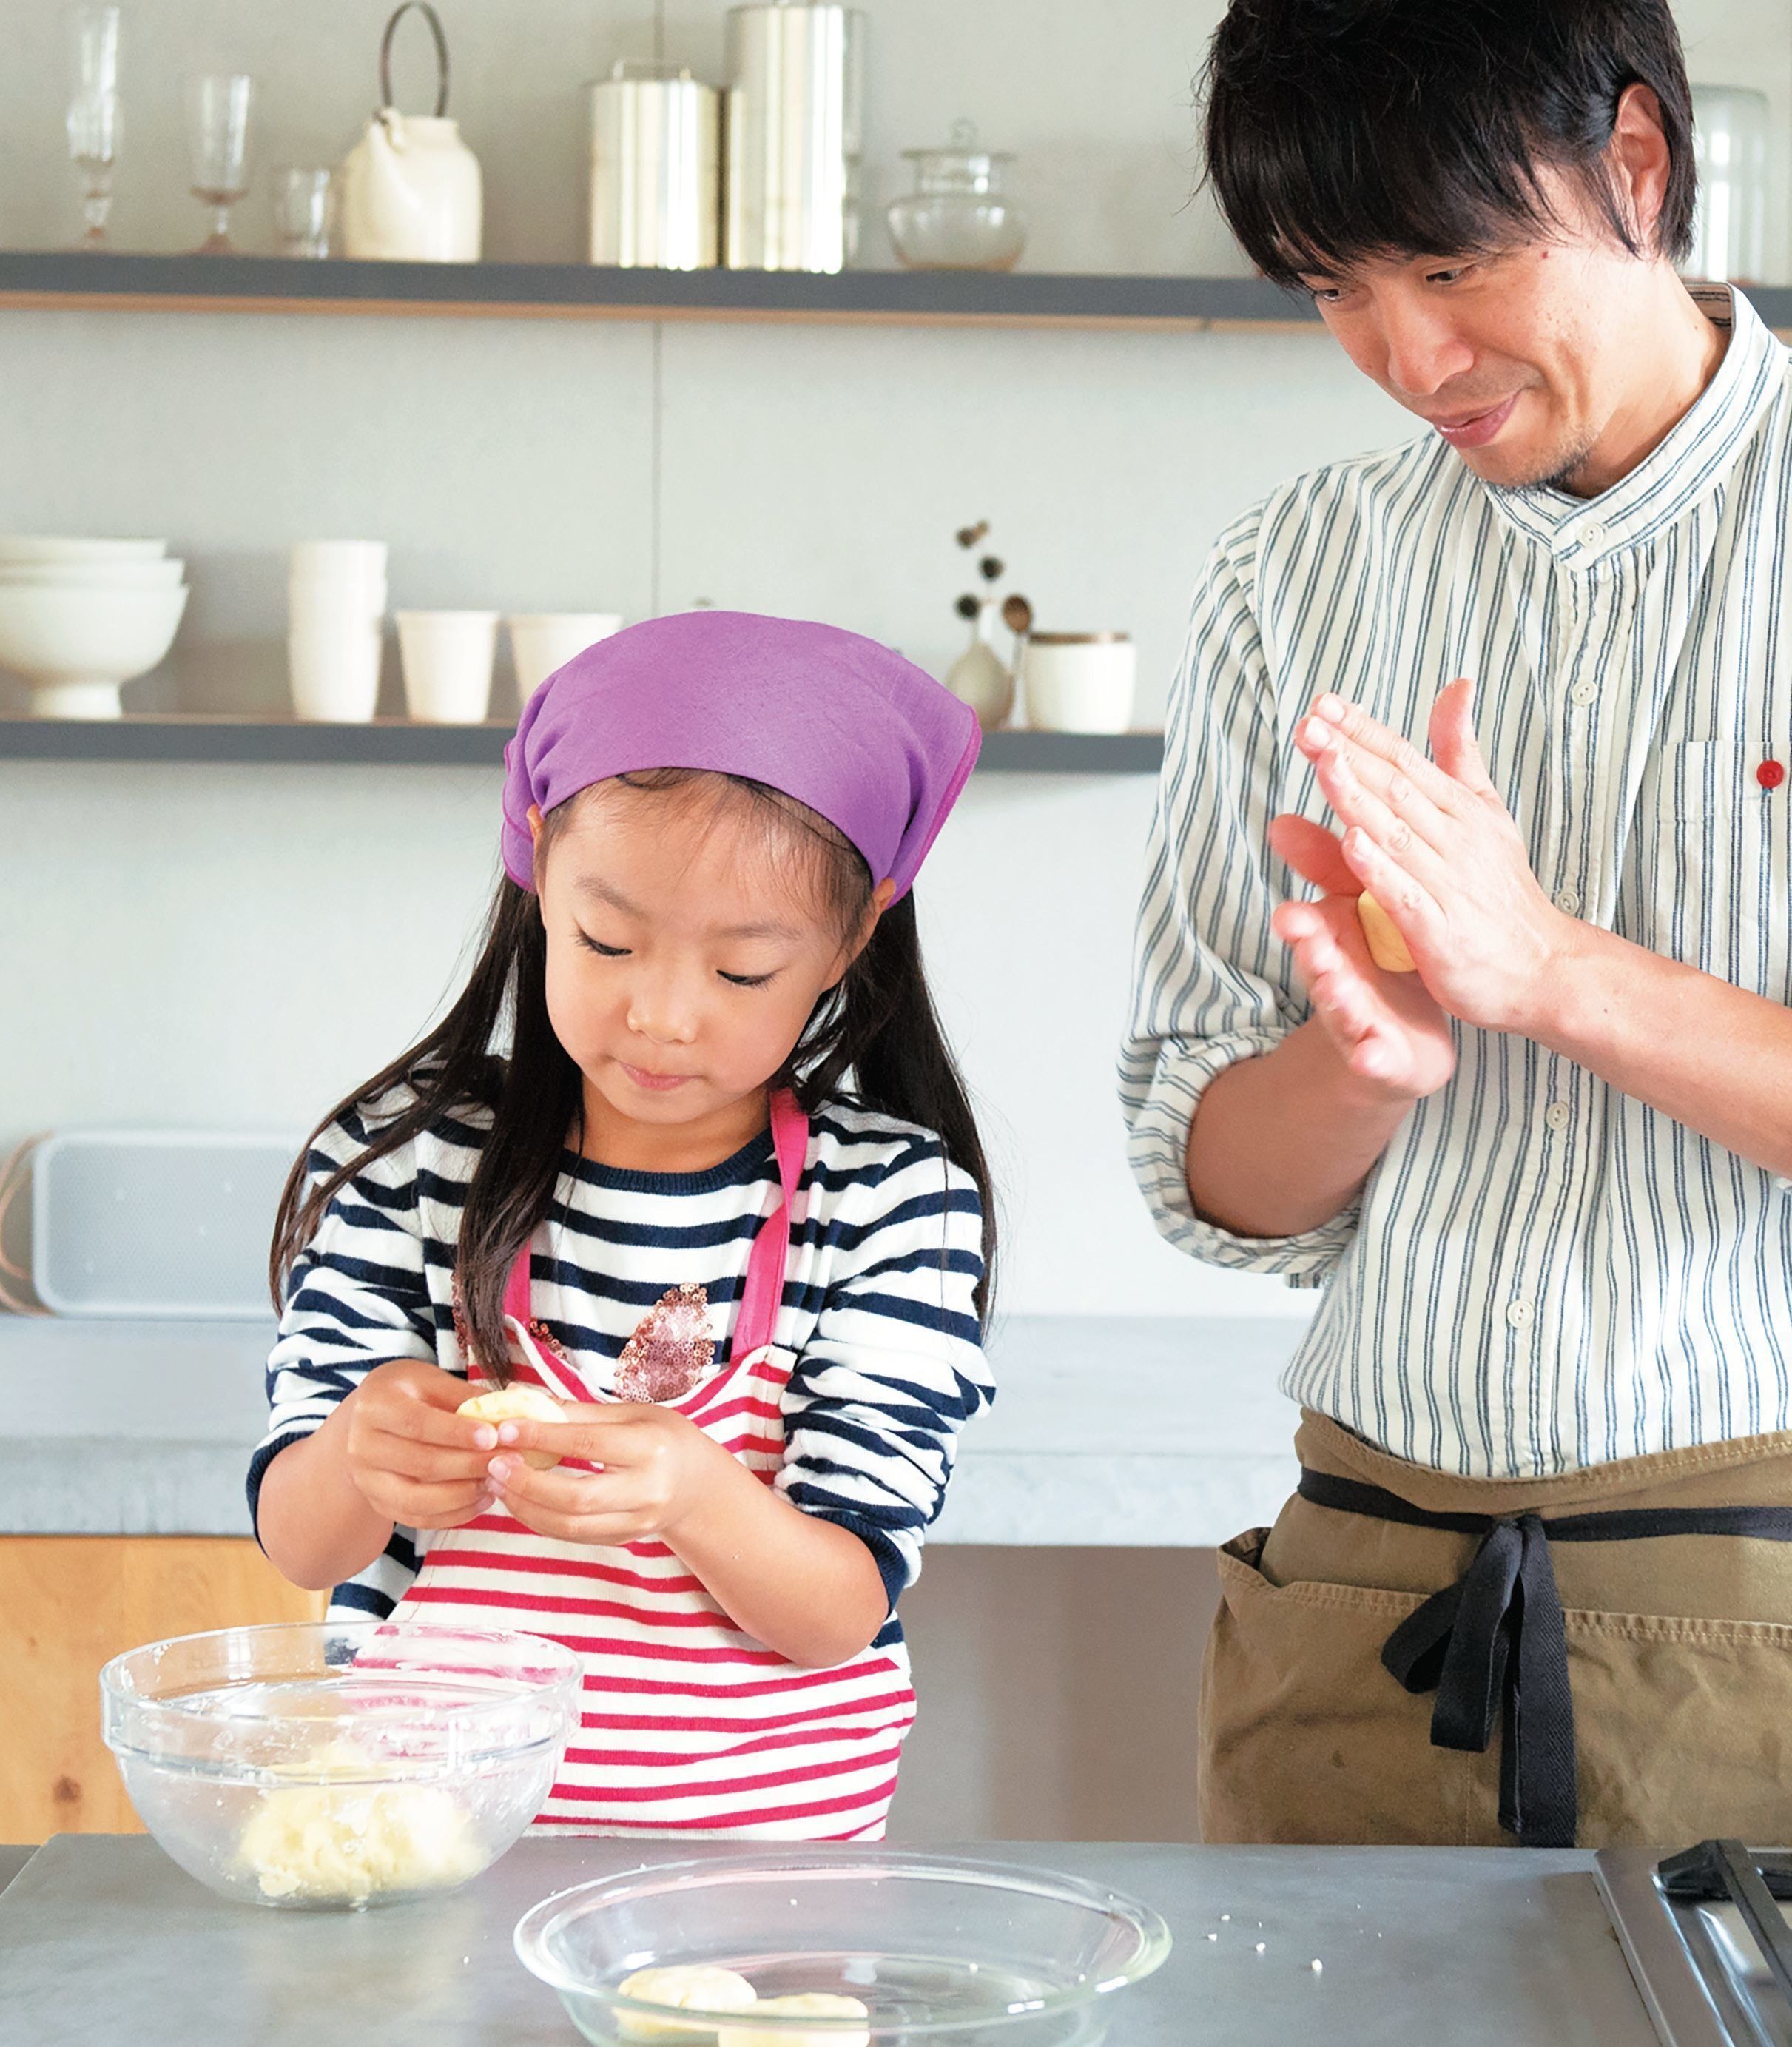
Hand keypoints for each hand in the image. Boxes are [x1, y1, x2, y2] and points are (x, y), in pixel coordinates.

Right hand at [339, 1358, 497, 1531]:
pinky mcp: (377, 1503)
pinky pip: (417, 1518)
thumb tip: (506, 1414)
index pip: (417, 1423)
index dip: (456, 1432)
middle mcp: (361, 1445)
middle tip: (507, 1461)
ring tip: (498, 1482)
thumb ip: (464, 1396)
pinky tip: (482, 1500)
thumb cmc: (410, 1393)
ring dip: (464, 1494)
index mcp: (375, 1405)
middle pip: (420, 1463)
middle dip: (469, 1465)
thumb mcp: (431, 1381)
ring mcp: (366, 1479)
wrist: (372, 1420)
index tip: (492, 1437)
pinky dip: (453, 1514)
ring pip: (417, 1498)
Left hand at [484, 1402, 727, 1545]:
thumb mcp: (629, 1414)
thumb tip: (521, 1398)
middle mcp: (647, 1490)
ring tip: (497, 1483)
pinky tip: (519, 1499)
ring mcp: (636, 1522)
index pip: (587, 1444)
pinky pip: (572, 1535)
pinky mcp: (622, 1539)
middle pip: (575, 1497)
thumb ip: (576, 1412)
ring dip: (525, 1505)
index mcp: (650, 1448)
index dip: (542, 1437)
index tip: (506, 1428)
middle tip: (494, 1464)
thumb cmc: (660, 1437)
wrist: (697, 1484)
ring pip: (569, 1525)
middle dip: (527, 1482)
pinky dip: (539, 1519)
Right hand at [1267, 811, 1457, 1101]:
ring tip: (1335, 990)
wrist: (1403, 1038)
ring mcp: (1354, 1019)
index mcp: (1333, 942)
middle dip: (1310, 957)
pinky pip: (1373, 1057)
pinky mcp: (1379, 1054)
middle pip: (1317, 966)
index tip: (1289, 916)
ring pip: (1340, 1009)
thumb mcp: (1357, 910)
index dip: (1298, 923)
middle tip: (1306, 946)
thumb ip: (1330, 869)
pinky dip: (1369, 1057)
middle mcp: (1336, 979)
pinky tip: (1370, 1055)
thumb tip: (1280, 821)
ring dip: (1335, 1000)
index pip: (1309, 927)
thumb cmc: (1380, 961)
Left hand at [1288, 679, 1576, 1036]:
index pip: (1403, 760)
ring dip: (1358, 797)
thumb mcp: (1487, 810)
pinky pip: (1406, 893)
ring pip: (1397, 833)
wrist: (1544, 969)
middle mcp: (1455, 838)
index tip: (1322, 704)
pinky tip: (1352, 843)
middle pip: (1395, 787)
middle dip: (1350, 753)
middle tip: (1309, 723)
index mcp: (1460, 808)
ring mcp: (1449, 883)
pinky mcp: (1441, 930)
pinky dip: (1380, 869)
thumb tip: (1457, 685)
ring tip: (1324, 763)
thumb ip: (1460, 752)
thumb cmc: (1503, 890)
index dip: (1362, 731)